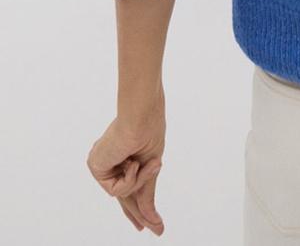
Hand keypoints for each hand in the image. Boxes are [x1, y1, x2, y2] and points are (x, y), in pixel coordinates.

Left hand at [87, 86, 166, 234]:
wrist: (141, 117)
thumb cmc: (150, 130)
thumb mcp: (150, 167)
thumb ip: (146, 192)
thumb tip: (151, 219)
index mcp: (124, 156)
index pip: (128, 187)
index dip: (136, 206)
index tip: (146, 224)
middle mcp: (111, 161)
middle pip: (124, 195)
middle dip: (140, 211)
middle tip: (156, 229)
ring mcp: (103, 164)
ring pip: (123, 193)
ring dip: (140, 181)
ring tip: (151, 163)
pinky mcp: (96, 166)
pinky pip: (115, 189)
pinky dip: (129, 179)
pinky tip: (132, 162)